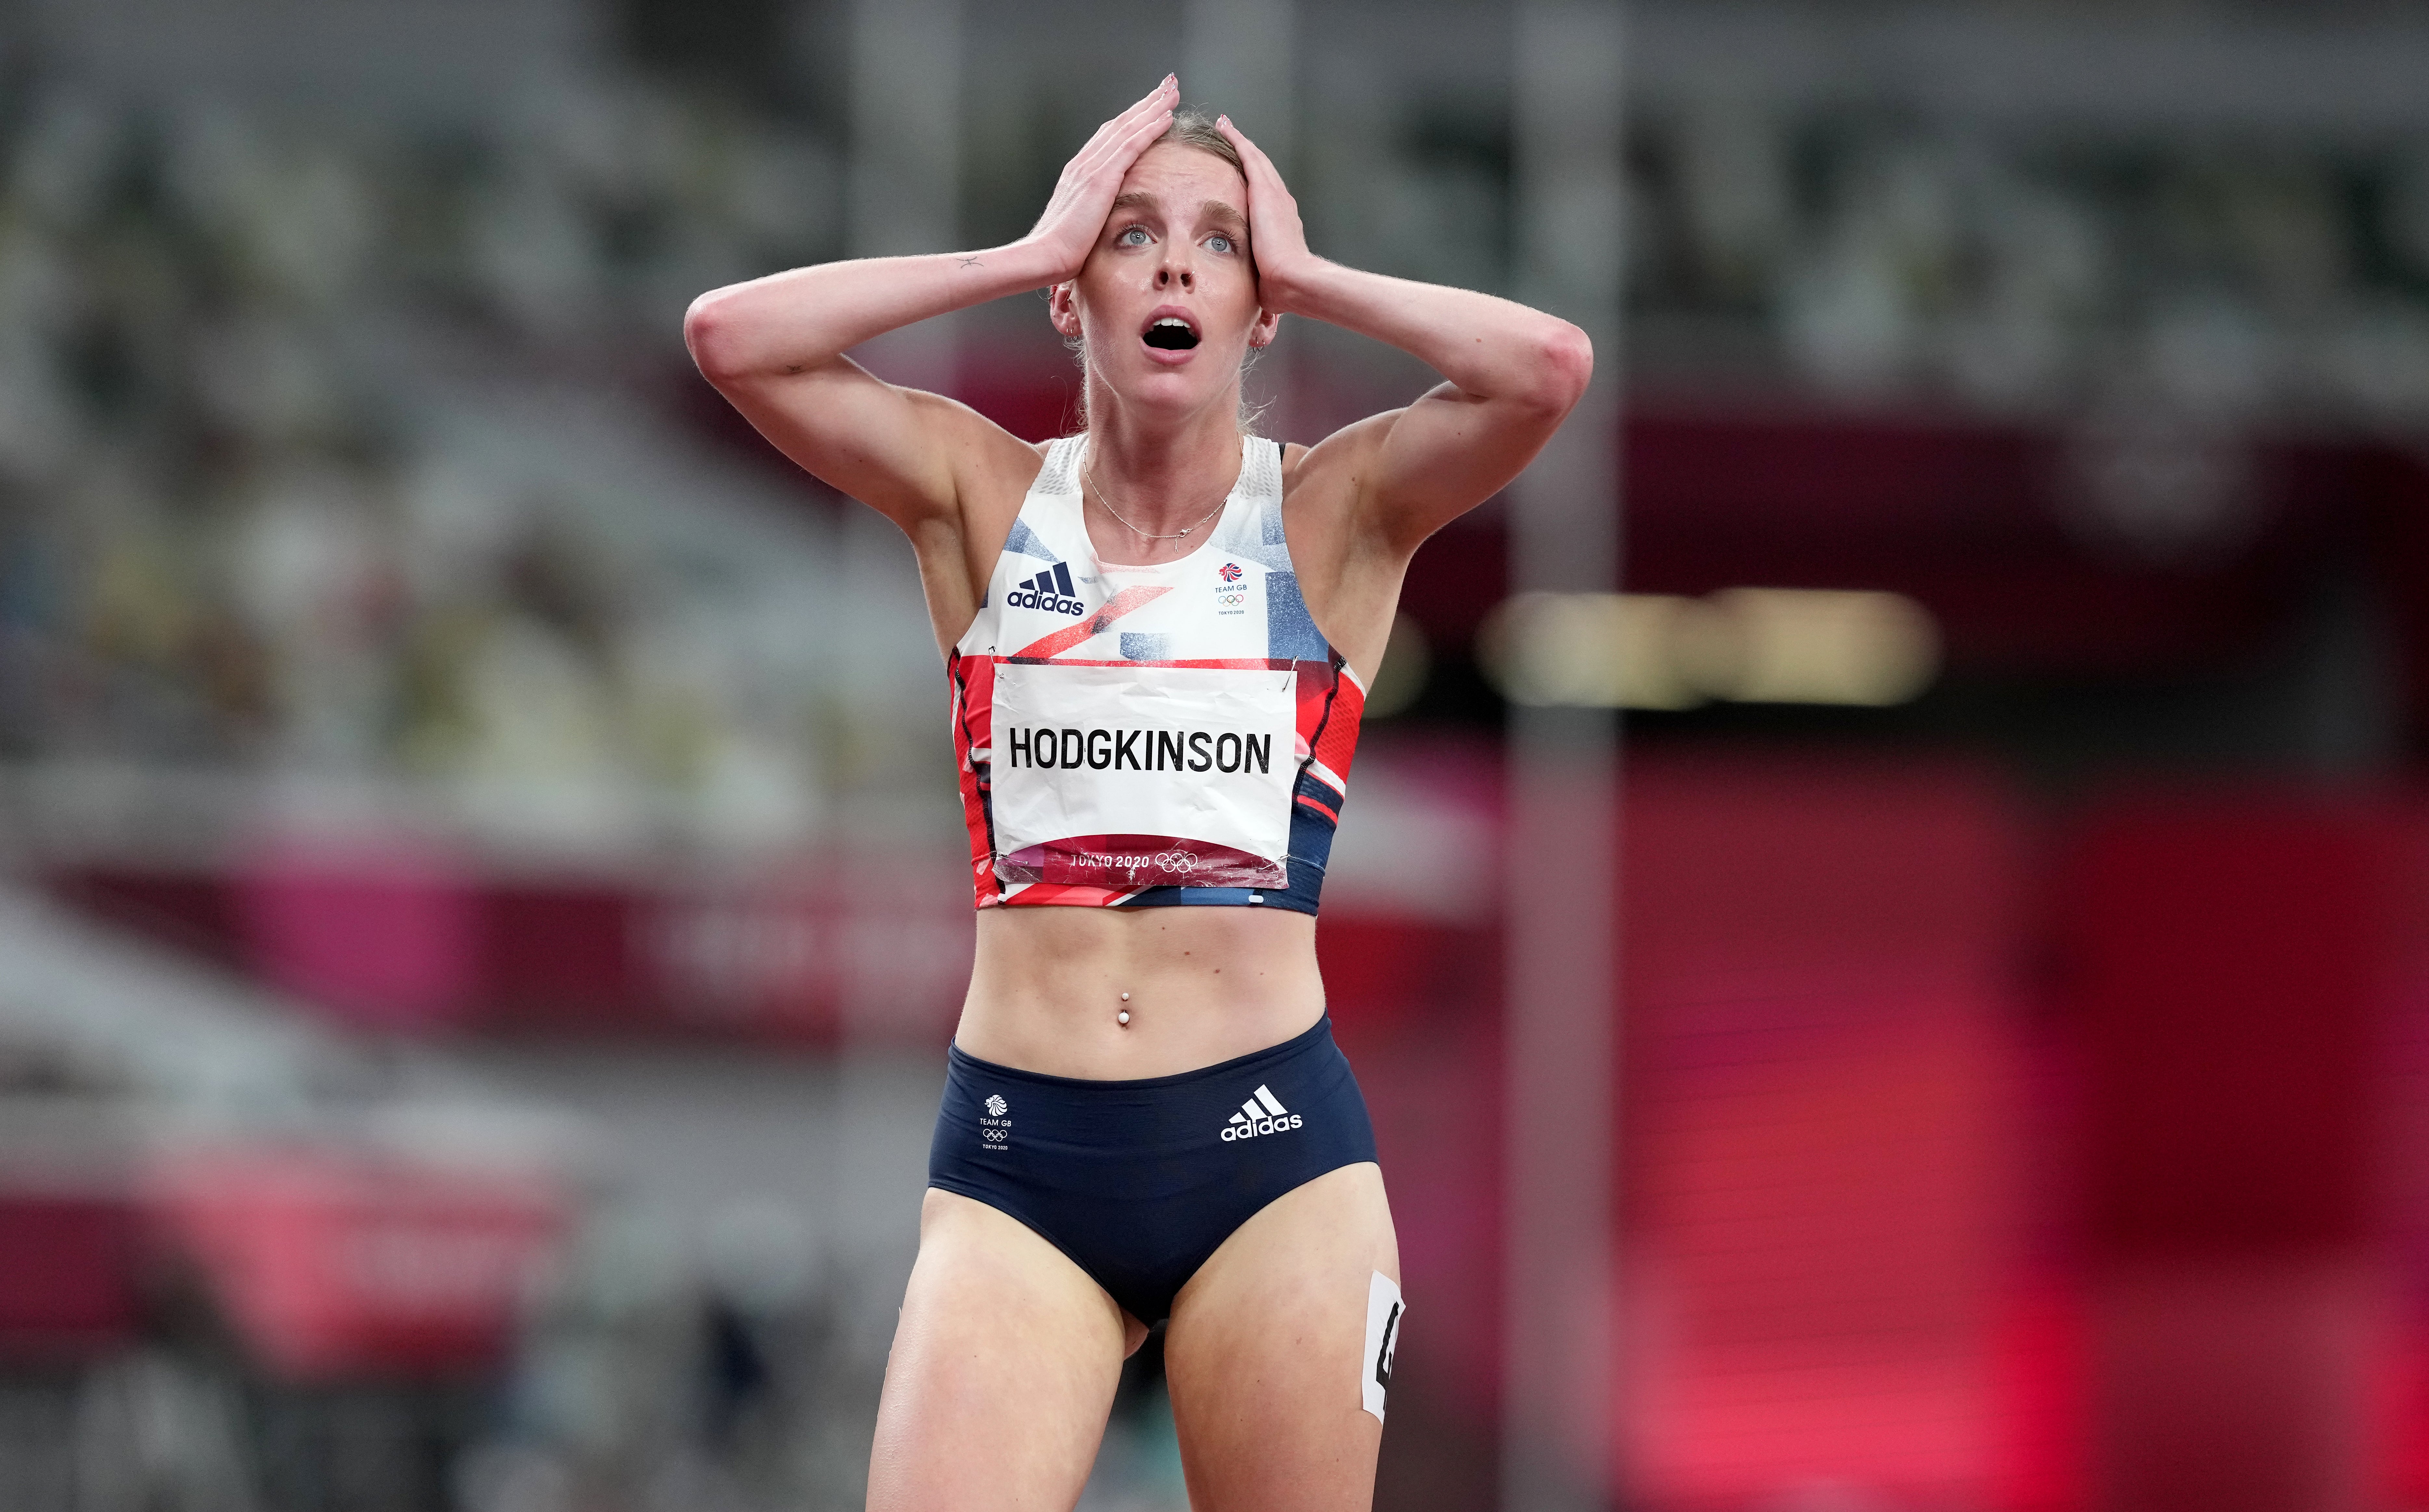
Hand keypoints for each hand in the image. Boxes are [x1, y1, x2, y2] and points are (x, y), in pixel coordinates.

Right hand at [1023, 76, 1178, 283]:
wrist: (1043, 256)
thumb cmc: (1059, 251)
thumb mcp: (1078, 225)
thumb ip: (1091, 213)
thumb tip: (1101, 218)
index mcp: (1078, 173)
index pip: (1109, 137)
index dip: (1131, 119)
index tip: (1150, 107)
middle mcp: (1084, 163)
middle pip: (1120, 123)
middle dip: (1145, 103)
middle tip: (1166, 86)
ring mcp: (1092, 167)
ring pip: (1127, 127)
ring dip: (1152, 107)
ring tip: (1171, 92)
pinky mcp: (1101, 178)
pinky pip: (1131, 145)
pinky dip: (1149, 127)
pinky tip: (1166, 117)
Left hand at [1217, 115, 1318, 311]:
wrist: (1295, 281)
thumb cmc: (1283, 289)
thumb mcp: (1267, 279)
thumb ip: (1261, 279)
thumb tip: (1259, 304)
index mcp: (1282, 223)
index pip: (1265, 195)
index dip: (1253, 178)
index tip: (1242, 168)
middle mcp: (1281, 204)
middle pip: (1262, 171)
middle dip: (1247, 153)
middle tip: (1231, 134)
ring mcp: (1275, 195)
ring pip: (1256, 159)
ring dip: (1241, 142)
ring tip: (1226, 125)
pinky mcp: (1265, 190)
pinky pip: (1249, 156)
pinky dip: (1238, 140)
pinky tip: (1225, 127)